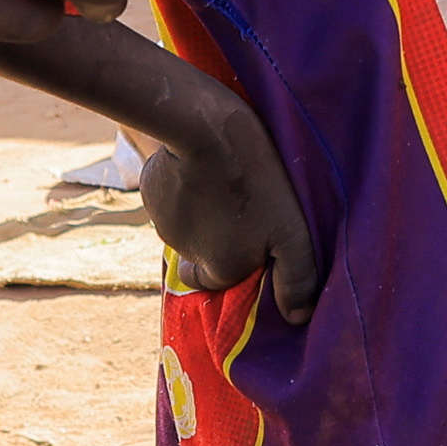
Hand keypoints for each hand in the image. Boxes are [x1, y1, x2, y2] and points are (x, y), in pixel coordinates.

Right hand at [143, 100, 322, 319]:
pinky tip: (201, 163)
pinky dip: (182, 185)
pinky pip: (167, 196)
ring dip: (200, 210)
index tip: (251, 239)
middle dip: (214, 237)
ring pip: (183, 224)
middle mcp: (182, 254)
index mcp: (216, 270)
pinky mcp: (149, 191)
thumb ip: (296, 279)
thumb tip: (297, 317)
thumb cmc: (258, 183)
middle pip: (198, 254)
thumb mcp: (292, 233)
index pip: (216, 283)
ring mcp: (161, 222)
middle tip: (241, 206)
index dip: (233, 264)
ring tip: (225, 180)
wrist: (207, 128)